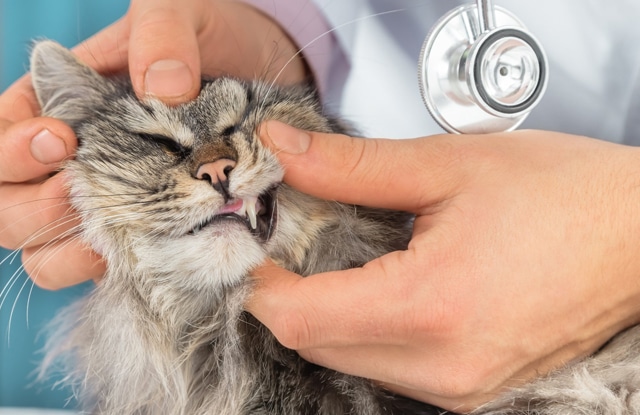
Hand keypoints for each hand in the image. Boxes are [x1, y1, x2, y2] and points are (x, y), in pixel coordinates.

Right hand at [0, 0, 306, 288]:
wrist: (257, 73)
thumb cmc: (208, 36)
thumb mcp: (180, 12)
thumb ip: (162, 34)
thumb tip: (161, 88)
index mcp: (54, 104)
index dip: (9, 151)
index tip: (60, 141)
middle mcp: (68, 161)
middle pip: (5, 208)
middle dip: (34, 208)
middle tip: (83, 189)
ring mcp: (102, 202)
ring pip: (43, 254)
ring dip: (67, 252)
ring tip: (114, 231)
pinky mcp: (143, 231)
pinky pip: (102, 269)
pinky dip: (114, 269)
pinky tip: (151, 250)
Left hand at [247, 121, 639, 412]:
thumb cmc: (565, 197)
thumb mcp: (448, 166)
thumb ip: (351, 166)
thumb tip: (286, 152)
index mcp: (430, 306)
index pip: (301, 318)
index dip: (261, 284)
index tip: (255, 249)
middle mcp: (443, 364)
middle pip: (318, 344)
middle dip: (289, 298)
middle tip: (291, 246)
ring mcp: (460, 387)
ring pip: (351, 360)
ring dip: (328, 315)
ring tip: (341, 261)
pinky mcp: (472, 388)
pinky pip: (391, 368)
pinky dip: (369, 330)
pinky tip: (385, 288)